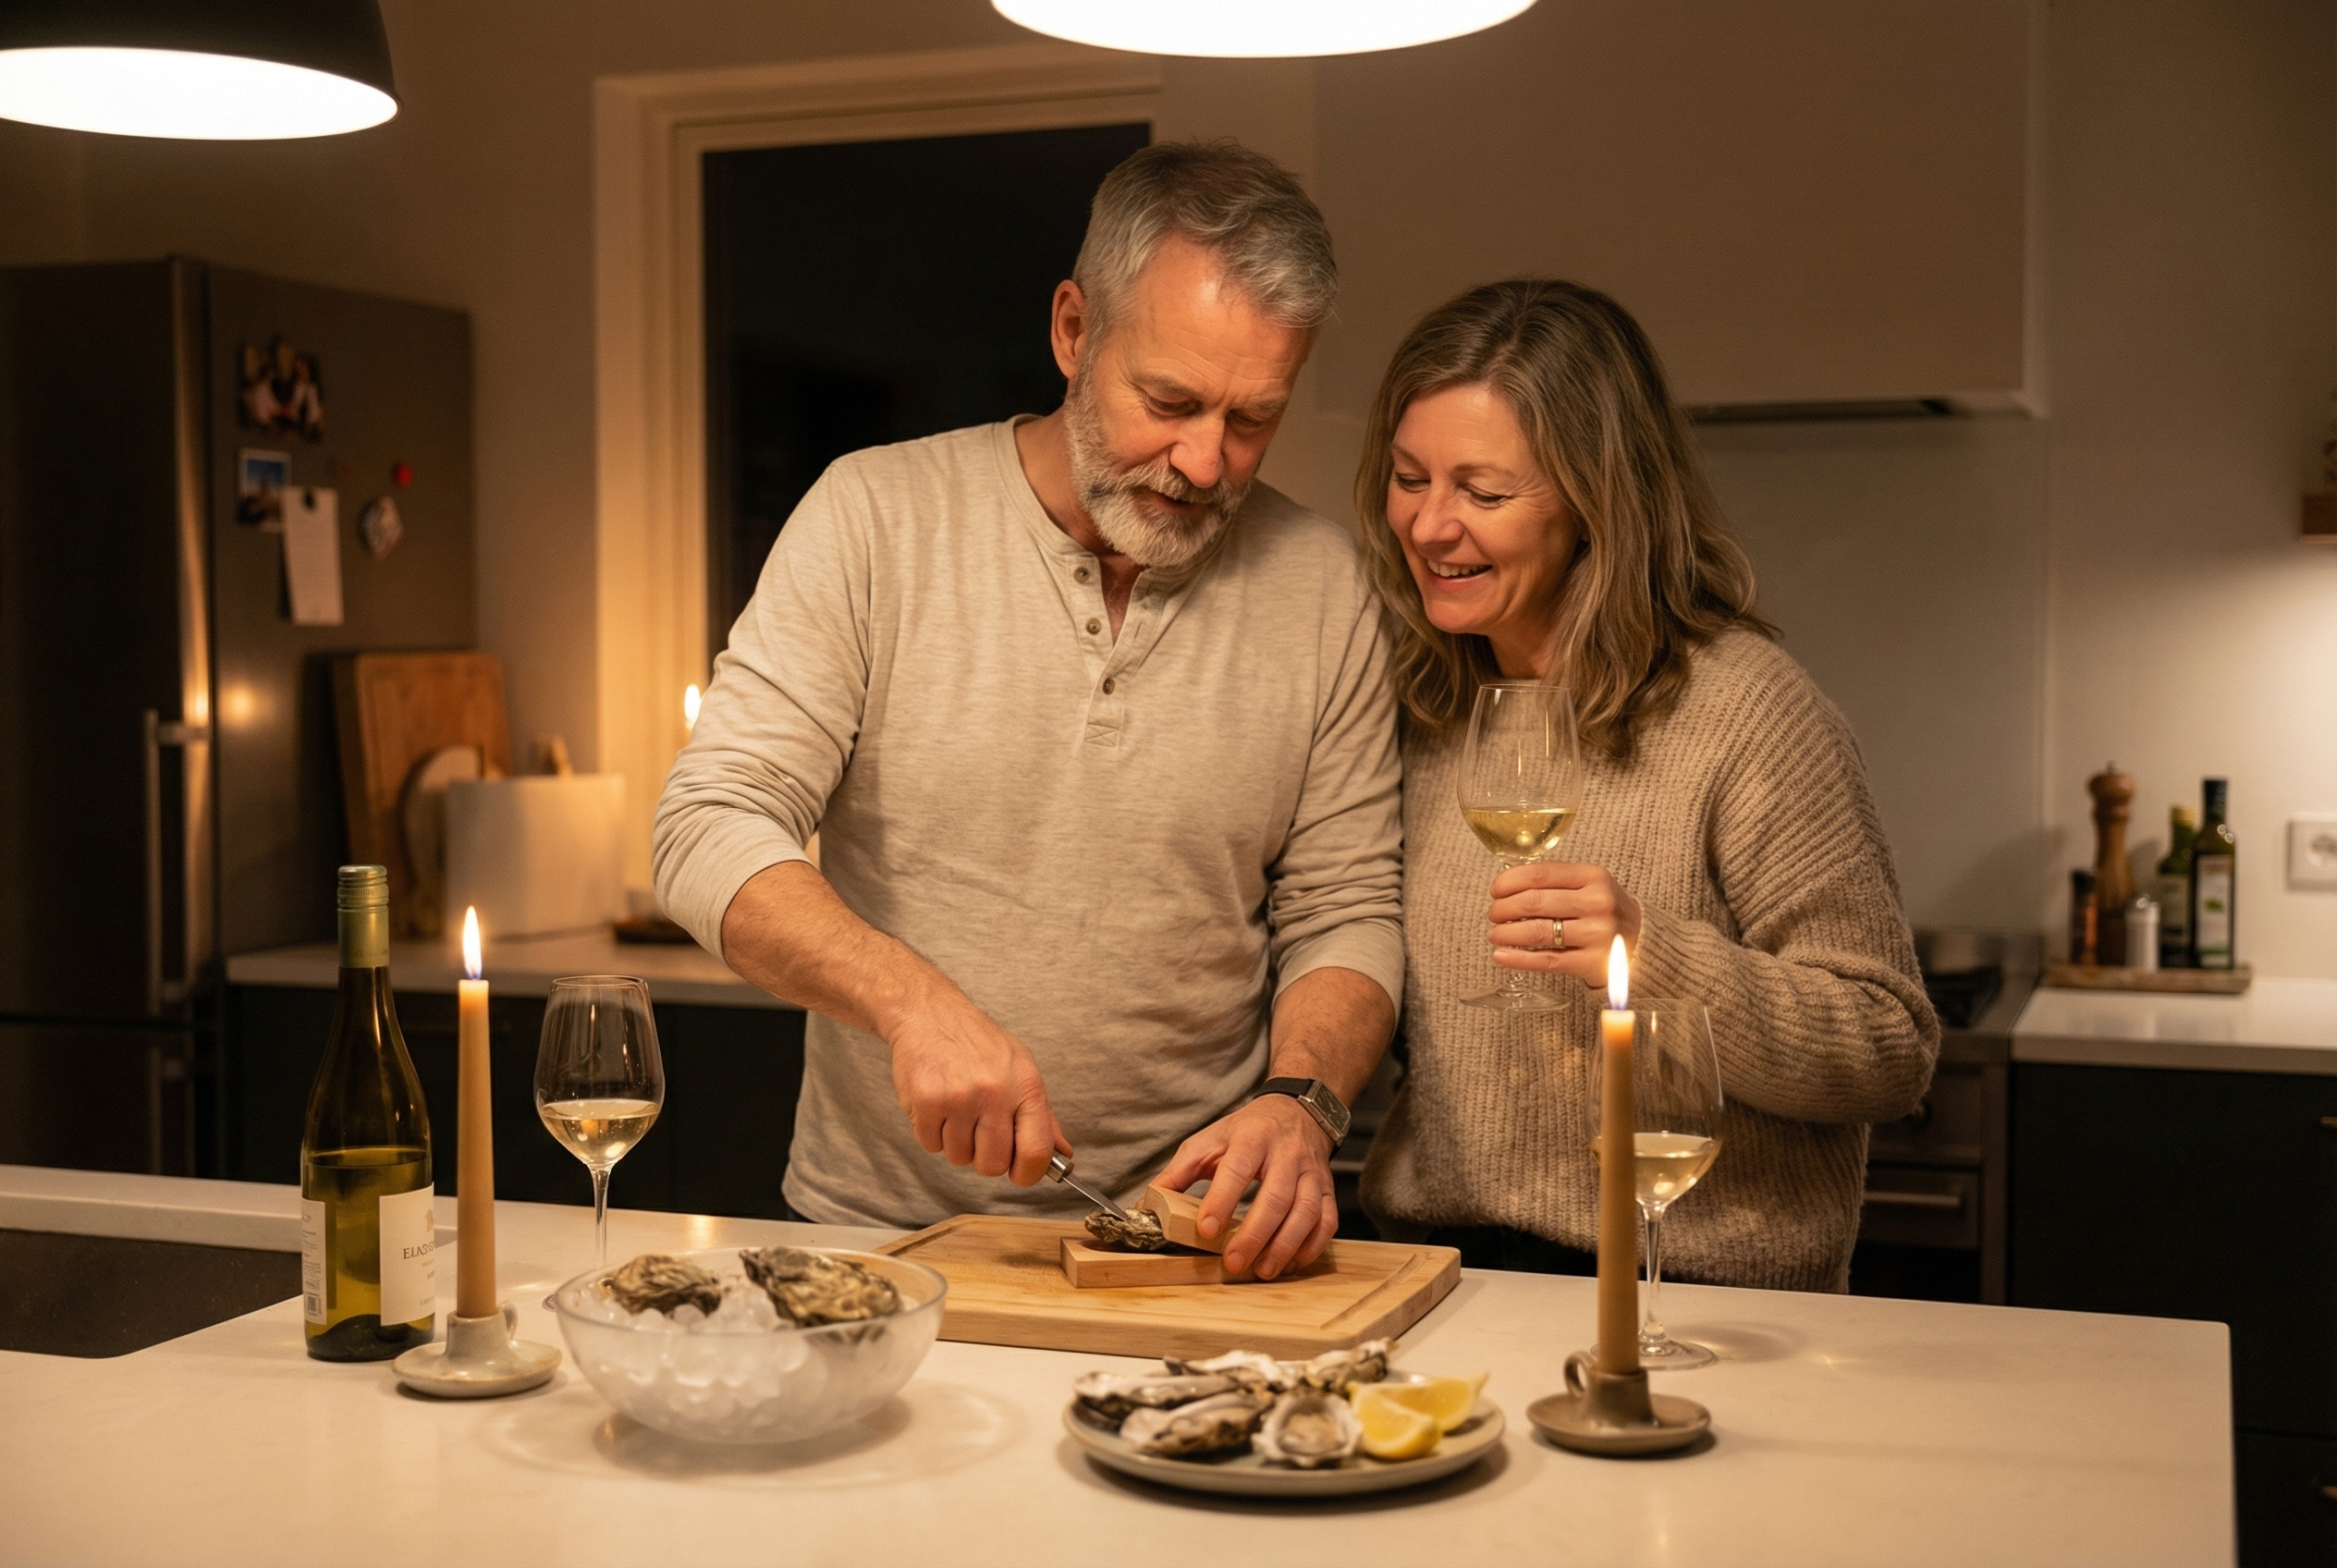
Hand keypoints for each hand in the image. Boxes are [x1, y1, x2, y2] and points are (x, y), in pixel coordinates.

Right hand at [886, 990, 1064, 1185]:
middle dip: (986, 1158)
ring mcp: (959, 1098)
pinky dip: (932, 1133)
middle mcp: (995, 1093)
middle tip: (979, 1132)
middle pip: (994, 1165)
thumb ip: (1042, 1116)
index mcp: (1026, 1086)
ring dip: (956, 1143)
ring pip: (959, 1158)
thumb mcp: (1021, 1069)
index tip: (1020, 1173)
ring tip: (956, 1111)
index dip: (1028, 1174)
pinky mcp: (927, 1102)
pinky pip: (931, 1145)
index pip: (1037, 1151)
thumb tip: (1060, 1155)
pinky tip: (938, 1107)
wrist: (931, 1014)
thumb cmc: (978, 1043)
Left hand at [1155, 1095, 1337, 1279]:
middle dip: (1255, 1234)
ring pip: (1306, 1211)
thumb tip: (1146, 1207)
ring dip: (1285, 1245)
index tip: (1206, 1230)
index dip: (1222, 1200)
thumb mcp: (1208, 1142)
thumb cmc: (1246, 1133)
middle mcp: (1286, 1154)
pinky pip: (1326, 1221)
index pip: (1238, 1169)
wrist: (1296, 1112)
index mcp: (1251, 1138)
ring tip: (1263, 1270)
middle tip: (1233, 1262)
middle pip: (1276, 1197)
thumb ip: (1178, 1174)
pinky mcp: (1326, 1189)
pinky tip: (1291, 1263)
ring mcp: (1311, 1172)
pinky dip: (1312, 1246)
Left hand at [1487, 860, 1644, 986]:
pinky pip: (1547, 961)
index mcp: (1594, 877)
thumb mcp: (1590, 886)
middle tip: (1493, 914)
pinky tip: (1500, 956)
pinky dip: (1518, 959)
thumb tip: (1506, 886)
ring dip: (1506, 933)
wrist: (1644, 943)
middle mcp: (1598, 903)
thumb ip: (1556, 882)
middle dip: (1503, 908)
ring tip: (1494, 934)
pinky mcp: (1593, 963)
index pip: (1540, 873)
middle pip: (1534, 902)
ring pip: (1537, 932)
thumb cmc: (1604, 911)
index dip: (1509, 882)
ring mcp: (1597, 934)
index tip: (1495, 890)